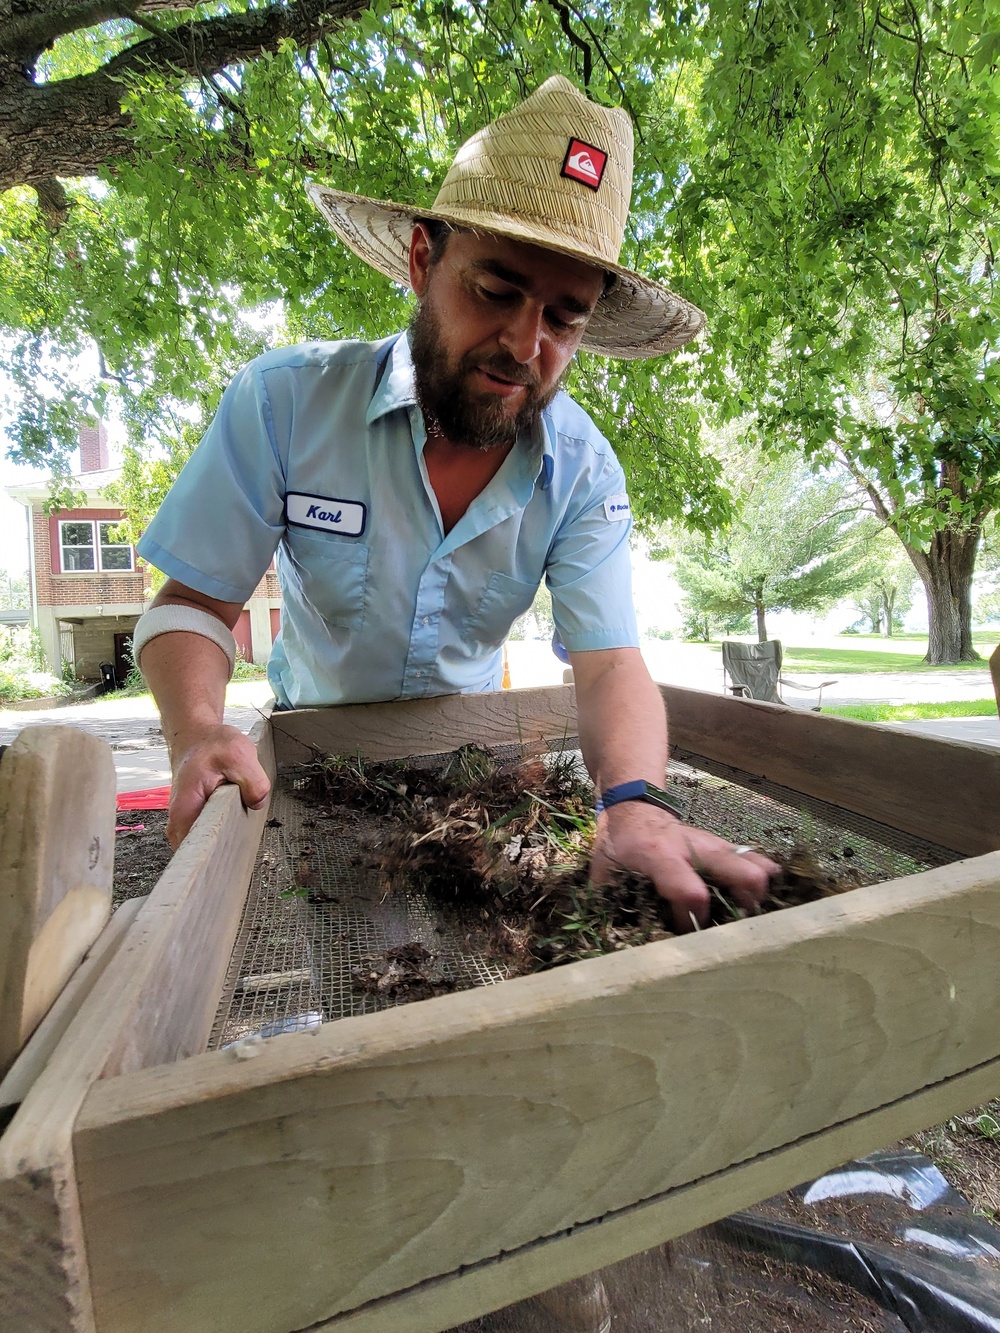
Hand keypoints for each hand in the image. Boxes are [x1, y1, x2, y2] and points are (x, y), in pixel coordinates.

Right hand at [167, 723, 270, 849]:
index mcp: (186, 810)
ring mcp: (186, 824)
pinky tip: (237, 825)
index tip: (233, 861)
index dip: (215, 861)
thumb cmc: (212, 745)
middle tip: (244, 843)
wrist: (198, 738)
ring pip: (209, 846)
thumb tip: (257, 804)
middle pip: (203, 855)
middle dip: (227, 852)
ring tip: (240, 829)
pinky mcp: (195, 822)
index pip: (195, 853)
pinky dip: (226, 833)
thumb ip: (253, 782)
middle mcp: (180, 822)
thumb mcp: (239, 755)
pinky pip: (211, 837)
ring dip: (228, 841)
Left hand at [589, 802, 778, 932]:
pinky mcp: (727, 847)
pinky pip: (756, 862)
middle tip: (729, 931)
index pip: (691, 892)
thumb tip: (612, 940)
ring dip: (757, 898)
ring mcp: (716, 845)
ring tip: (741, 919)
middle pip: (745, 875)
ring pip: (758, 867)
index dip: (693, 921)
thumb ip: (607, 901)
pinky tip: (751, 904)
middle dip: (746, 909)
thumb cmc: (619, 843)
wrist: (634, 808)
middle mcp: (696, 848)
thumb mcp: (603, 868)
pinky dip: (760, 884)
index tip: (683, 936)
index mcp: (661, 856)